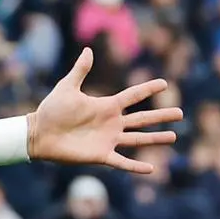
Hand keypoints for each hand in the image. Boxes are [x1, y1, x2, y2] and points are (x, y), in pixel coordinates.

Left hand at [27, 48, 182, 174]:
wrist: (38, 134)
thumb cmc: (51, 110)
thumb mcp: (67, 87)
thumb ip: (80, 70)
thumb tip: (88, 50)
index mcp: (106, 106)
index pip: (133, 96)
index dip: (147, 89)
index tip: (165, 83)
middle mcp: (111, 123)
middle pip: (142, 119)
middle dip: (161, 116)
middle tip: (180, 112)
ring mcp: (108, 140)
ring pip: (138, 139)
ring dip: (155, 138)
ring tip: (174, 136)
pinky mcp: (100, 156)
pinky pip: (122, 162)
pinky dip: (135, 166)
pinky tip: (151, 168)